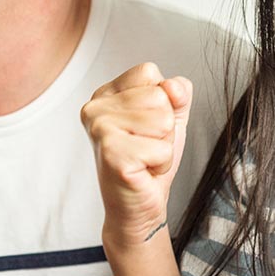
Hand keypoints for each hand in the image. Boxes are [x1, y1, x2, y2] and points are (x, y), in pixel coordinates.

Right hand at [81, 62, 192, 245]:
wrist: (139, 204)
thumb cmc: (150, 159)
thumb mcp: (172, 115)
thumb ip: (178, 92)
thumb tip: (173, 87)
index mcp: (106, 93)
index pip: (149, 71)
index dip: (163, 99)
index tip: (147, 124)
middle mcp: (96, 107)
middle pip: (159, 96)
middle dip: (165, 126)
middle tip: (146, 145)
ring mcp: (100, 130)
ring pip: (163, 121)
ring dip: (163, 145)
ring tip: (144, 157)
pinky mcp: (111, 154)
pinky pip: (162, 148)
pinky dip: (161, 164)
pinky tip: (142, 170)